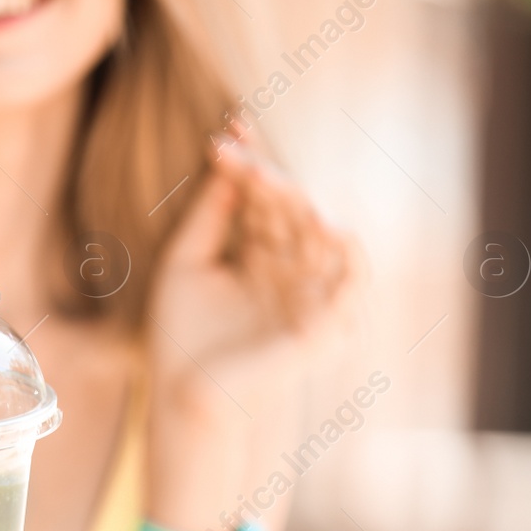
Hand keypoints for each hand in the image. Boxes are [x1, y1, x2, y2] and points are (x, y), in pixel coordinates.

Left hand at [145, 144, 363, 530]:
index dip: (251, 164)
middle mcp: (293, 271)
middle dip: (266, 180)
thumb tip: (226, 158)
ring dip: (298, 206)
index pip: (264, 199)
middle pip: (291, 210)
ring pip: (320, 238)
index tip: (229, 130)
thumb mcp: (186, 263)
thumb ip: (209, 214)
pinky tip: (331, 225)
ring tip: (269, 181)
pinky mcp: (325, 327)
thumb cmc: (181, 338)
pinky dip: (347, 258)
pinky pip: (349, 287)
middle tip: (236, 154)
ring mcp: (312, 297)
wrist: (186, 399)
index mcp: (261, 255)